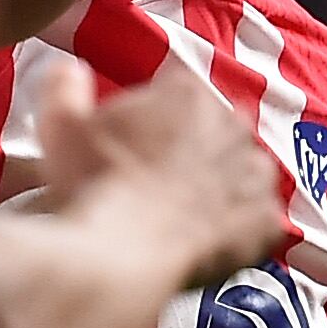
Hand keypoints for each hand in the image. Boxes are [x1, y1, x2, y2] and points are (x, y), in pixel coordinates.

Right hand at [32, 56, 285, 287]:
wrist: (120, 255)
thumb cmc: (91, 185)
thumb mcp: (61, 125)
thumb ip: (65, 88)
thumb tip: (69, 72)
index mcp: (187, 94)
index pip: (176, 90)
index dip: (153, 116)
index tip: (134, 141)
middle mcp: (232, 126)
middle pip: (216, 128)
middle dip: (193, 146)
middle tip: (157, 177)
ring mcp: (255, 176)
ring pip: (243, 172)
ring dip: (223, 185)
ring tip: (185, 210)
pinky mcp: (265, 223)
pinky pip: (259, 221)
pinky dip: (240, 230)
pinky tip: (208, 240)